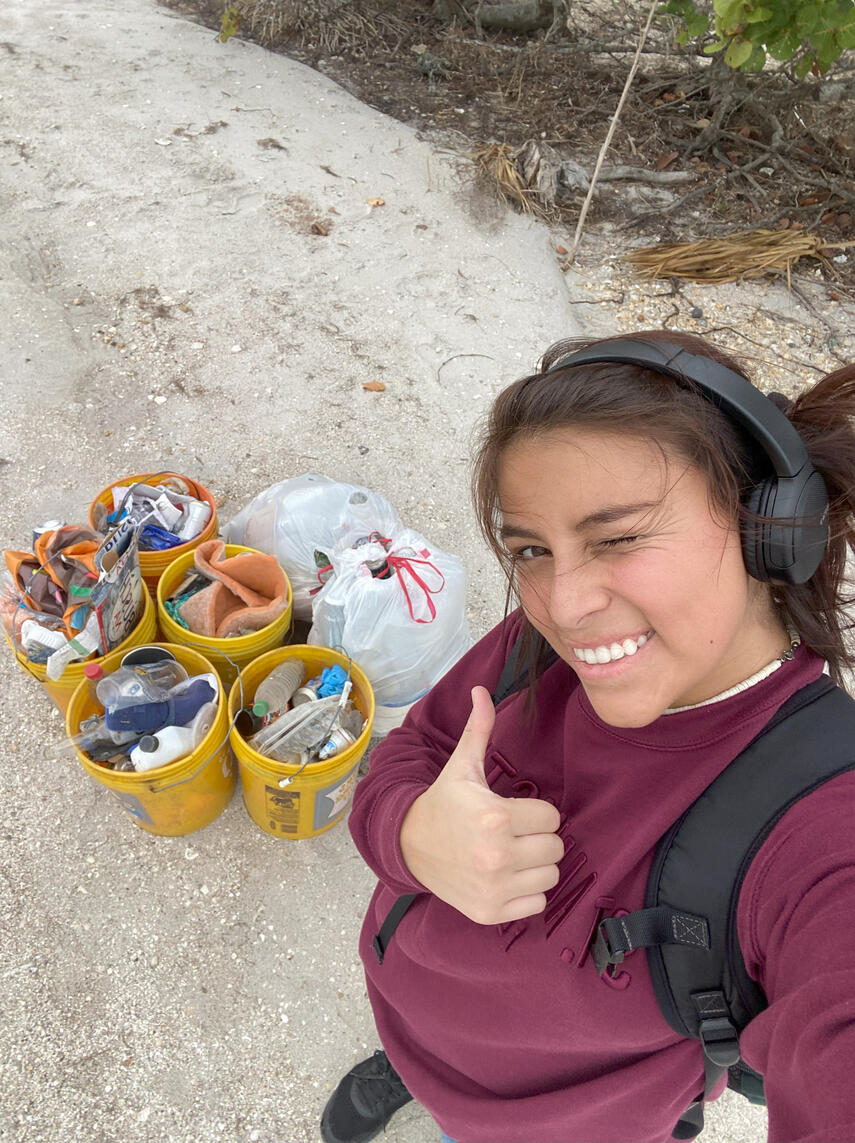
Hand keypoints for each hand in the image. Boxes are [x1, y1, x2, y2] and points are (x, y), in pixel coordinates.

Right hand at [399, 685, 563, 924]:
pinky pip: (536, 904)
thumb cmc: (443, 803)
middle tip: (512, 832)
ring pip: (550, 876)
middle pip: (555, 847)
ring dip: (535, 865)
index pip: (551, 817)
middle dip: (537, 837)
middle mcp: (497, 856)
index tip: (512, 811)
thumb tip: (482, 689)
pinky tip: (504, 877)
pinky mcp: (491, 912)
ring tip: (509, 853)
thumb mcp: (462, 766)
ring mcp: (494, 888)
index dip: (534, 811)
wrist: (408, 845)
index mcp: (496, 817)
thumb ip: (480, 729)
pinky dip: (525, 893)